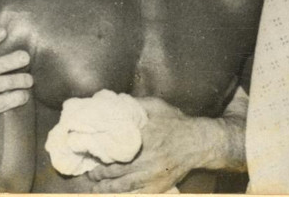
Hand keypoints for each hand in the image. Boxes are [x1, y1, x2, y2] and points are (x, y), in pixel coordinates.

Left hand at [86, 97, 206, 192]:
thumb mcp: (157, 106)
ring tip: (95, 187)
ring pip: (122, 186)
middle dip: (99, 174)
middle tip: (90, 173)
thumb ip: (136, 104)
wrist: (198, 143)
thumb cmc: (176, 123)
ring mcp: (152, 176)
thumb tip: (113, 101)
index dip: (99, 153)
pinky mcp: (158, 187)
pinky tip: (113, 194)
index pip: (115, 149)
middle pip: (115, 171)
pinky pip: (136, 194)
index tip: (89, 153)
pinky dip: (123, 195)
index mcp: (144, 138)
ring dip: (105, 189)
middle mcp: (147, 159)